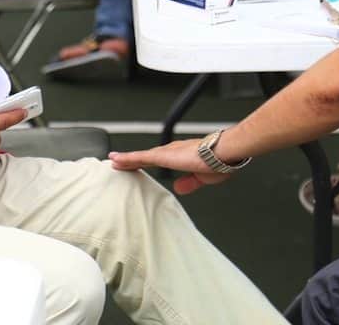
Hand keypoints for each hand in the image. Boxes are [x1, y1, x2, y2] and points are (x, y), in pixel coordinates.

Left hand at [109, 138, 232, 194]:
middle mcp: (173, 150)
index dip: (147, 162)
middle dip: (133, 160)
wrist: (224, 152)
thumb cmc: (220, 162)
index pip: (160, 159)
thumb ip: (189, 182)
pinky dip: (127, 159)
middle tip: (119, 163)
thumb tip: (179, 187)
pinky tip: (117, 160)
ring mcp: (167, 152)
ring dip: (127, 159)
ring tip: (113, 161)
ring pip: (141, 156)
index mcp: (182, 155)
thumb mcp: (203, 177)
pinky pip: (140, 157)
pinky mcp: (163, 156)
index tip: (137, 165)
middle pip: (147, 156)